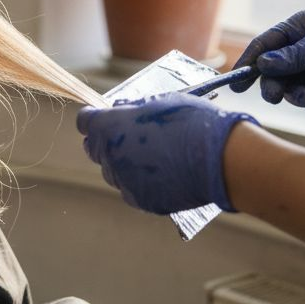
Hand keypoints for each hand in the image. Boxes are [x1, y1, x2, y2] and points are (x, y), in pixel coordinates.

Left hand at [76, 94, 256, 213]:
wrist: (220, 159)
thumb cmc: (192, 122)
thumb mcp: (159, 102)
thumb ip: (133, 109)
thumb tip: (121, 111)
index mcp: (109, 127)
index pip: (85, 122)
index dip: (93, 118)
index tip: (102, 117)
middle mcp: (110, 155)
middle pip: (93, 149)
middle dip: (104, 141)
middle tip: (126, 136)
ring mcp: (124, 181)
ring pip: (112, 172)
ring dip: (122, 163)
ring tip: (150, 157)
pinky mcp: (141, 200)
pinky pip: (131, 190)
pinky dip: (140, 183)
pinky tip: (161, 174)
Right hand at [231, 10, 304, 113]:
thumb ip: (294, 56)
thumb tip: (263, 64)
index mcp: (298, 28)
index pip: (265, 44)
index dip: (249, 61)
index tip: (236, 81)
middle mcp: (303, 49)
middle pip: (274, 71)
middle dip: (274, 84)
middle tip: (274, 96)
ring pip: (291, 87)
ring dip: (295, 96)